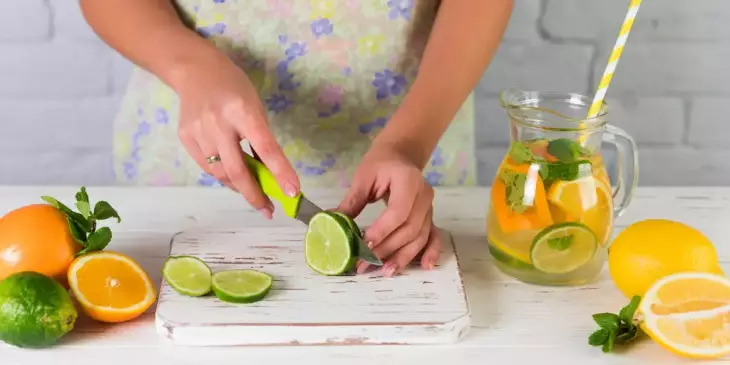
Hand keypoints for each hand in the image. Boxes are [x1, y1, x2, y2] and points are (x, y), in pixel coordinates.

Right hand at [174, 56, 298, 218]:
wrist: (195, 70)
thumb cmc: (234, 87)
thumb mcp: (255, 106)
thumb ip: (261, 139)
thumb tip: (270, 174)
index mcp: (243, 111)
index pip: (266, 148)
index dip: (281, 172)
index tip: (293, 192)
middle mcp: (219, 123)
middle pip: (238, 170)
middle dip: (255, 195)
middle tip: (268, 209)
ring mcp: (198, 132)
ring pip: (221, 173)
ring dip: (239, 187)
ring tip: (253, 192)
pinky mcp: (185, 138)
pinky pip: (207, 167)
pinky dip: (223, 175)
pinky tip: (233, 176)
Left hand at [337, 142, 440, 276]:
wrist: (401, 154)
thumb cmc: (381, 163)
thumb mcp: (363, 177)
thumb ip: (352, 202)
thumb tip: (332, 223)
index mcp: (408, 181)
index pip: (398, 212)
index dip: (382, 231)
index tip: (364, 244)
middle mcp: (424, 195)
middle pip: (409, 229)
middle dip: (387, 249)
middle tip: (365, 263)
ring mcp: (430, 207)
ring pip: (420, 237)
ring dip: (403, 256)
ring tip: (385, 271)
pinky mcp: (430, 216)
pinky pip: (433, 236)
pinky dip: (431, 251)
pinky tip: (425, 266)